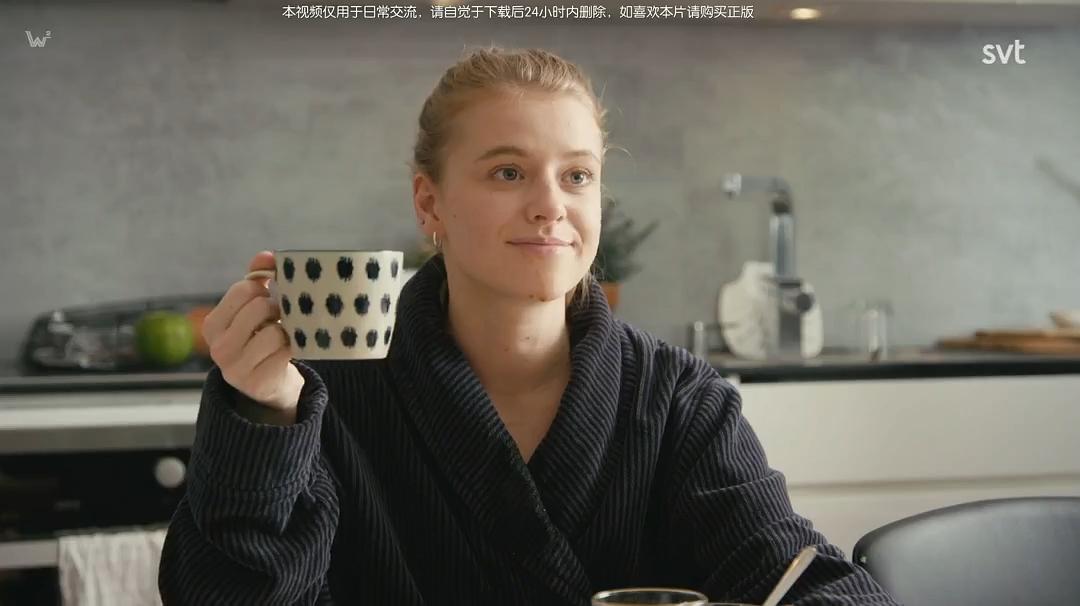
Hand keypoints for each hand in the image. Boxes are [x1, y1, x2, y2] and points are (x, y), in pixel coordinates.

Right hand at [202, 251, 304, 418]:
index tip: (270, 296)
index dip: (264, 288)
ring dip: (287, 330)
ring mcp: (236, 367)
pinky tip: (290, 349)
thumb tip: (266, 256)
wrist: (267, 387)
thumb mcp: (251, 311)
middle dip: (277, 307)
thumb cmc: (259, 340)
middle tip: (281, 316)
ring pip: (274, 331)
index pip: (242, 289)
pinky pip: (285, 351)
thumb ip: (257, 280)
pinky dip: (294, 346)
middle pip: (259, 307)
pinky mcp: (258, 381)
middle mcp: (219, 347)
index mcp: (212, 325)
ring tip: (285, 334)